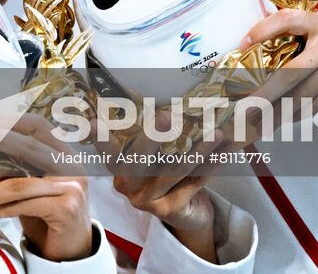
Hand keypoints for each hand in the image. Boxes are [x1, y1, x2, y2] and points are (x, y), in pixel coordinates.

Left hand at [0, 115, 95, 262]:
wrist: (71, 249)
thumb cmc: (47, 213)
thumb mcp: (33, 184)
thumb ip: (18, 166)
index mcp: (64, 152)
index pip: (39, 126)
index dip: (12, 119)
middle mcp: (72, 165)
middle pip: (30, 147)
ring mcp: (72, 186)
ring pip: (19, 184)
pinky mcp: (66, 209)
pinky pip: (22, 206)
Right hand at [104, 106, 220, 262]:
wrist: (187, 217)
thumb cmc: (167, 176)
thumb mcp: (154, 158)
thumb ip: (151, 136)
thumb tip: (161, 101)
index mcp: (118, 168)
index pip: (108, 150)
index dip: (100, 138)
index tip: (93, 122)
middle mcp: (127, 185)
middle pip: (140, 158)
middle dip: (155, 136)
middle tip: (167, 116)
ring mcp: (146, 200)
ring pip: (174, 169)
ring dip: (198, 149)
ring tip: (215, 132)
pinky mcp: (169, 210)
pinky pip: (193, 182)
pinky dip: (212, 165)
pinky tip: (225, 152)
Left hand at [240, 9, 317, 157]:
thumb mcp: (317, 47)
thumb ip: (292, 51)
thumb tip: (250, 73)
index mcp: (317, 22)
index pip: (286, 18)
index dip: (262, 30)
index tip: (242, 46)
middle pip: (290, 71)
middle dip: (265, 94)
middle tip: (246, 110)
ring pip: (305, 92)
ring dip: (282, 112)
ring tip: (263, 123)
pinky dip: (303, 115)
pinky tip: (290, 121)